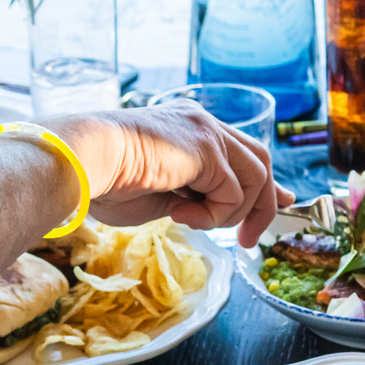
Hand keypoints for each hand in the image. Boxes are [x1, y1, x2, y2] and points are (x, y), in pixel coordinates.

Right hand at [53, 101, 294, 246]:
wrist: (81, 163)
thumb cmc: (106, 183)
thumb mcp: (165, 195)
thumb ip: (198, 198)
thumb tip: (228, 216)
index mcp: (192, 130)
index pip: (245, 152)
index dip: (266, 183)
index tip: (282, 203)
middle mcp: (204, 123)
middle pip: (261, 162)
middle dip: (263, 205)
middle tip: (247, 241)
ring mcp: (207, 131)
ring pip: (255, 178)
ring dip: (232, 213)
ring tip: (193, 221)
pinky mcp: (206, 147)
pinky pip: (235, 191)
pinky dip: (215, 213)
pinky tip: (181, 213)